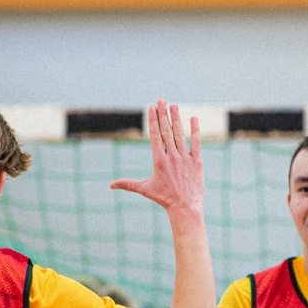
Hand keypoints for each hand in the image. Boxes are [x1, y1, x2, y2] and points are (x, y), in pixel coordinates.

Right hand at [111, 101, 203, 215]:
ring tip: (174, 106)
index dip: (153, 121)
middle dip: (163, 115)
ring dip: (176, 119)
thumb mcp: (145, 189)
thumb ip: (128, 184)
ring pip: (180, 135)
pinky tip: (194, 118)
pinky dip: (195, 130)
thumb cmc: (164, 198)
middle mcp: (172, 157)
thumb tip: (110, 186)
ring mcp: (185, 158)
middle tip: (161, 100)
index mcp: (159, 161)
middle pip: (167, 131)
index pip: (155, 136)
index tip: (152, 108)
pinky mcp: (196, 161)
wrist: (185, 207)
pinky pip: (196, 143)